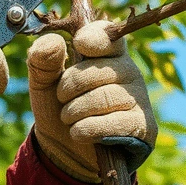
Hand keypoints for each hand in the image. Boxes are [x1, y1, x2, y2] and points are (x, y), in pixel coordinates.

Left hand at [27, 21, 156, 182]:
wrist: (65, 149)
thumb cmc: (57, 107)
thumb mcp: (42, 82)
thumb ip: (42, 60)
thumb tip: (54, 40)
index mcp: (107, 53)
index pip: (108, 35)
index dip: (94, 38)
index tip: (79, 44)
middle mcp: (128, 70)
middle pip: (96, 71)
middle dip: (68, 88)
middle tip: (62, 99)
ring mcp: (138, 98)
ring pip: (103, 98)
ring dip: (74, 111)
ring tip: (69, 118)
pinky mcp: (143, 125)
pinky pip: (112, 123)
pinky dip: (86, 129)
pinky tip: (80, 133)